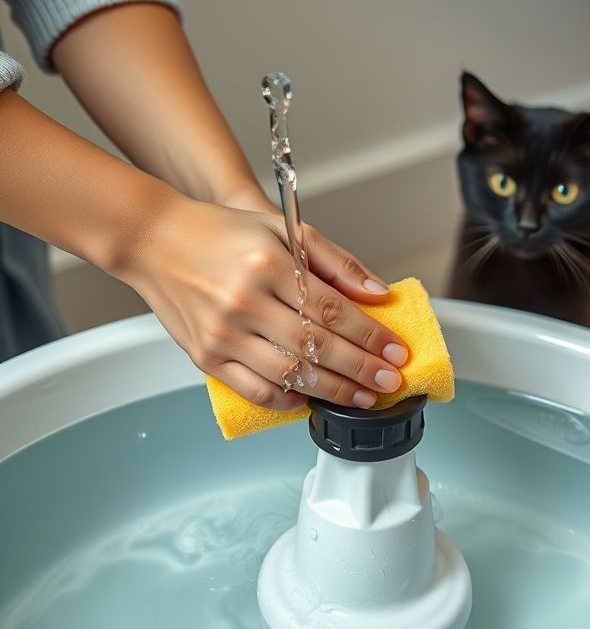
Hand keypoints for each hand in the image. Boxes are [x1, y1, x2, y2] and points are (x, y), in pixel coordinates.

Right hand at [123, 194, 407, 410]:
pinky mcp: (205, 356)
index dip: (371, 336)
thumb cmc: (220, 233)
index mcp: (268, 265)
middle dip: (362, 369)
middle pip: (318, 348)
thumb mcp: (283, 229)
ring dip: (333, 391)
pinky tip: (310, 398)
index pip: (334, 310)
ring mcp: (222, 333)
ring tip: (362, 396)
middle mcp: (244, 302)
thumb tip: (377, 293)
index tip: (396, 351)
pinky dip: (287, 399)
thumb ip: (335, 261)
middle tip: (389, 380)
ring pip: (290, 375)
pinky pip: (255, 389)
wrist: (154, 240)